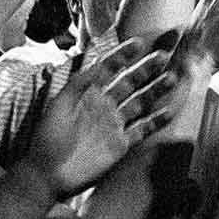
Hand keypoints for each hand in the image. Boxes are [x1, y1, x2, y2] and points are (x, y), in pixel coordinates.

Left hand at [21, 37, 176, 200]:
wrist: (47, 175)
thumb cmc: (48, 139)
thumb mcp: (59, 106)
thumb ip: (78, 84)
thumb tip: (97, 64)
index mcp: (88, 95)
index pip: (108, 69)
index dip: (122, 55)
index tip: (139, 43)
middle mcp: (104, 106)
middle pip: (129, 83)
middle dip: (146, 68)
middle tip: (163, 55)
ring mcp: (114, 125)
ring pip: (140, 102)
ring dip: (155, 90)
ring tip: (172, 77)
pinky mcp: (121, 144)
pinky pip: (142, 129)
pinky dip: (156, 121)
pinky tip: (168, 111)